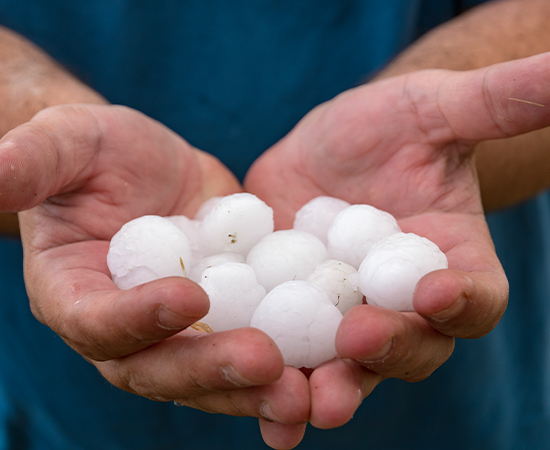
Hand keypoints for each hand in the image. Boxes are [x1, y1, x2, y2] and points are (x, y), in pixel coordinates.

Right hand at [0, 104, 308, 448]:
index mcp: (77, 294)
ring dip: (258, 389)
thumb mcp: (65, 145)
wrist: (145, 169)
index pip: (97, 322)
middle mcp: (129, 328)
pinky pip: (256, 346)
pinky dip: (290, 369)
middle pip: (163, 366)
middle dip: (212, 370)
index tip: (187, 296)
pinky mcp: (230, 316)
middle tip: (267, 365)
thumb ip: (30, 163)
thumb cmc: (95, 154)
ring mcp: (182, 330)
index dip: (135, 317)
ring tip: (307, 394)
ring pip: (215, 374)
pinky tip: (329, 377)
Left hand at [245, 52, 549, 428]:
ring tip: (300, 402)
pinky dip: (270, 378)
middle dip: (386, 354)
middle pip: (408, 348)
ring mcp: (344, 317)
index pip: (473, 298)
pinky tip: (248, 389)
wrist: (332, 148)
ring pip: (343, 366)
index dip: (463, 302)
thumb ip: (495, 103)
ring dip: (324, 387)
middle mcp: (402, 307)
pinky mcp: (292, 314)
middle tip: (356, 348)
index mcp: (449, 266)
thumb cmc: (394, 126)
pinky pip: (285, 352)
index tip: (435, 290)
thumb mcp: (436, 108)